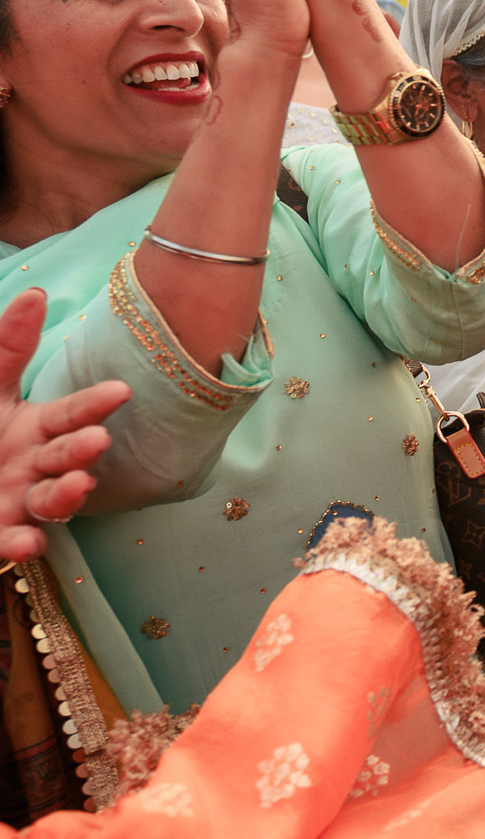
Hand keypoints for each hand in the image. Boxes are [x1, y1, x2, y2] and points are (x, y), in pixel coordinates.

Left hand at [0, 291, 129, 559]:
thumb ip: (9, 347)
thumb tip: (36, 293)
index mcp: (34, 429)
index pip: (71, 414)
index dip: (93, 405)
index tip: (120, 391)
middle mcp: (33, 467)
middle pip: (65, 458)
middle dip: (82, 450)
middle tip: (96, 441)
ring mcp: (17, 504)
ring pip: (49, 504)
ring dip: (66, 497)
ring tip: (76, 486)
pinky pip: (11, 543)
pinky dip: (22, 545)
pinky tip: (29, 541)